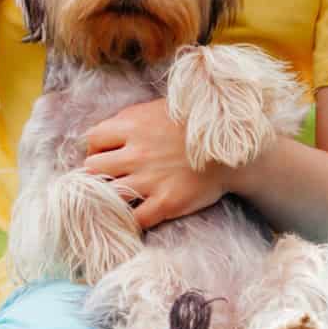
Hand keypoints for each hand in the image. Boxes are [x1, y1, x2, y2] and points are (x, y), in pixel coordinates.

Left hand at [82, 98, 231, 229]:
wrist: (236, 150)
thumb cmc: (197, 125)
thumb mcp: (162, 108)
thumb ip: (132, 117)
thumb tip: (107, 131)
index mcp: (134, 125)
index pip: (92, 139)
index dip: (94, 148)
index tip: (105, 155)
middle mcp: (137, 152)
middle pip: (92, 168)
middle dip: (98, 173)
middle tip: (111, 178)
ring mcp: (150, 179)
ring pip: (108, 194)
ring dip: (112, 197)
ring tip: (122, 198)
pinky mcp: (166, 203)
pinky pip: (135, 219)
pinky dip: (132, 220)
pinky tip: (137, 216)